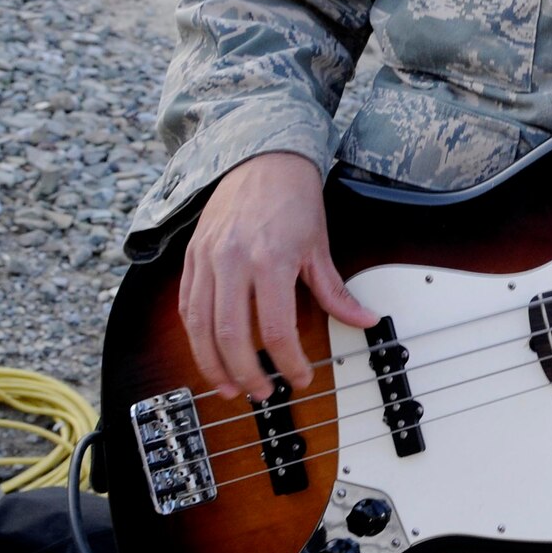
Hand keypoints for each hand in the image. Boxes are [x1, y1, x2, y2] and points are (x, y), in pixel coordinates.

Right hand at [178, 151, 376, 399]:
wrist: (263, 160)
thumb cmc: (294, 200)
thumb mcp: (319, 246)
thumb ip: (335, 291)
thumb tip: (364, 320)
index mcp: (270, 260)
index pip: (274, 328)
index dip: (287, 360)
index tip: (299, 376)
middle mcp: (232, 262)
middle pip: (231, 335)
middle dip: (246, 373)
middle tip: (263, 391)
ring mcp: (207, 260)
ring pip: (200, 327)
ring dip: (213, 364)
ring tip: (231, 385)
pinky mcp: (191, 258)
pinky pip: (187, 307)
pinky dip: (197, 336)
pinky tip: (210, 353)